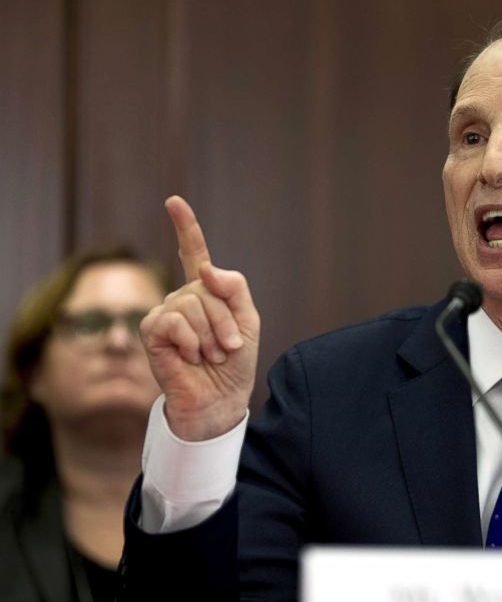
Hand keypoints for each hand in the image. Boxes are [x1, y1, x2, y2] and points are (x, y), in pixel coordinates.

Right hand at [140, 196, 259, 440]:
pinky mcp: (152, 332)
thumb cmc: (234, 363)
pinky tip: (191, 357)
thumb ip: (234, 288)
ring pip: (192, 303)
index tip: (173, 201)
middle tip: (227, 347)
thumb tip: (205, 268)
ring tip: (211, 355)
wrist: (221, 399)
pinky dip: (192, 341)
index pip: (194, 254)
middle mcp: (182, 298)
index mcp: (206, 292)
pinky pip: (174, 321)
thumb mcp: (248, 321)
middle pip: (207, 287)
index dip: (185, 227)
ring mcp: (164, 313)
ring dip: (211, 334)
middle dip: (225, 320)